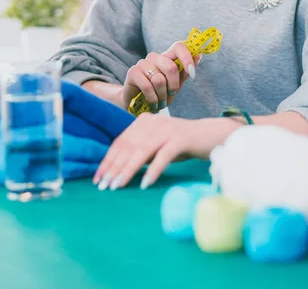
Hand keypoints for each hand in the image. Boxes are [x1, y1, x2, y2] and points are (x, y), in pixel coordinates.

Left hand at [93, 114, 238, 190]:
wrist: (210, 135)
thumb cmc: (180, 144)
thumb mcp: (156, 146)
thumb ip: (138, 152)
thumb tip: (115, 169)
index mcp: (143, 121)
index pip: (120, 142)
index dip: (108, 161)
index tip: (97, 178)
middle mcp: (153, 122)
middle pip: (128, 147)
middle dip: (114, 168)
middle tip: (103, 186)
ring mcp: (167, 129)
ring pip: (142, 151)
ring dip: (128, 170)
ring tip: (117, 186)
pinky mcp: (180, 138)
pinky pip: (163, 156)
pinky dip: (153, 170)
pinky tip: (144, 184)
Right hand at [121, 42, 201, 111]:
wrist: (138, 105)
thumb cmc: (160, 93)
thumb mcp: (176, 84)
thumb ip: (185, 71)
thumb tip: (199, 54)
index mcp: (167, 57)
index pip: (178, 46)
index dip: (187, 57)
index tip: (192, 73)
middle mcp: (154, 57)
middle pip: (171, 67)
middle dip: (174, 86)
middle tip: (170, 94)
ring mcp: (142, 63)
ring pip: (159, 80)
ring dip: (162, 95)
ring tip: (160, 101)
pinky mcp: (132, 72)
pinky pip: (147, 86)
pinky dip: (153, 98)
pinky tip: (152, 102)